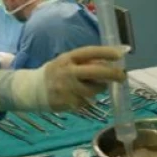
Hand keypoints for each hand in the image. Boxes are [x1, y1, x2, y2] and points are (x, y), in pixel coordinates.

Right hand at [0, 46, 126, 111]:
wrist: (32, 90)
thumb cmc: (56, 73)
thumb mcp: (67, 62)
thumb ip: (85, 62)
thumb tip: (111, 63)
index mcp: (68, 58)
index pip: (90, 52)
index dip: (106, 52)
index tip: (120, 54)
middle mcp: (67, 72)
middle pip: (96, 72)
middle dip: (112, 74)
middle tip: (123, 75)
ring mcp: (67, 89)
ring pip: (94, 90)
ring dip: (99, 89)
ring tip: (90, 87)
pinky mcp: (68, 103)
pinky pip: (87, 102)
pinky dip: (87, 99)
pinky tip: (78, 96)